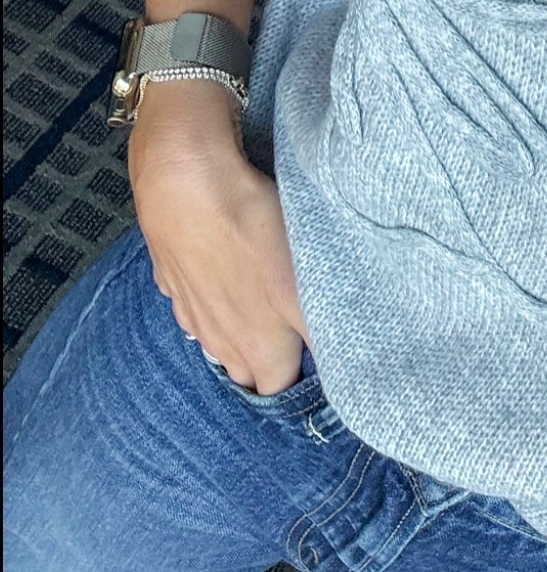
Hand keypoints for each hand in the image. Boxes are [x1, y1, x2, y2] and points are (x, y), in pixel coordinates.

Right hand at [128, 79, 309, 393]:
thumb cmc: (253, 230)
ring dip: (242, 334)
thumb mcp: (304, 282)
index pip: (281, 389)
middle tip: (297, 327)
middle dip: (272, 360)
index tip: (319, 351)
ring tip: (265, 303)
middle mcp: (218, 345)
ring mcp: (189, 316)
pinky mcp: (172, 285)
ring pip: (220, 343)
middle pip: (249, 371)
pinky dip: (215, 305)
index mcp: (256, 352)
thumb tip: (349, 365)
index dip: (302, 376)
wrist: (185, 183)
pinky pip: (198, 310)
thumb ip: (323, 329)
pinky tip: (228, 277)